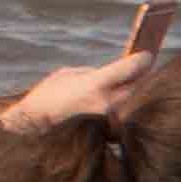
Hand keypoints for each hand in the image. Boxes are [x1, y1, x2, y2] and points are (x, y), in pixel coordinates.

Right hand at [1, 34, 163, 132]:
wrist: (32, 127)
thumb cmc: (46, 97)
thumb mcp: (68, 75)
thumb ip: (93, 73)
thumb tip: (110, 73)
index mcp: (95, 85)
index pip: (130, 68)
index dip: (142, 59)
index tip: (148, 53)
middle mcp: (105, 103)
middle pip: (136, 85)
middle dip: (141, 73)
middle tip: (146, 62)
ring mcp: (105, 118)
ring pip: (127, 98)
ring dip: (131, 87)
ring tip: (135, 75)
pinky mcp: (102, 128)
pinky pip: (118, 110)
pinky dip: (120, 100)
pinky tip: (119, 93)